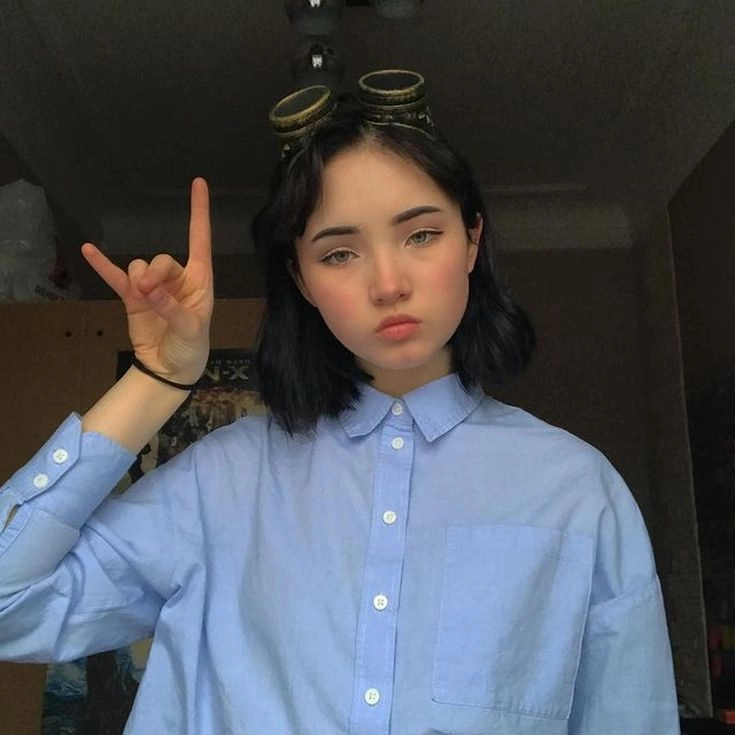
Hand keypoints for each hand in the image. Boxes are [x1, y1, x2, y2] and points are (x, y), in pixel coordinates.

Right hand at [81, 177, 213, 383]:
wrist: (171, 368)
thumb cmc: (191, 346)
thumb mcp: (191, 329)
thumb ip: (171, 308)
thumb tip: (148, 290)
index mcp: (199, 280)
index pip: (200, 239)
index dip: (199, 212)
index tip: (198, 183)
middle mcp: (177, 279)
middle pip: (161, 260)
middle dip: (154, 272)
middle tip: (149, 291)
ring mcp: (153, 287)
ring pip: (140, 267)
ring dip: (138, 278)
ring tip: (141, 297)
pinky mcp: (133, 298)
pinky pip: (116, 277)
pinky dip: (104, 265)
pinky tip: (89, 250)